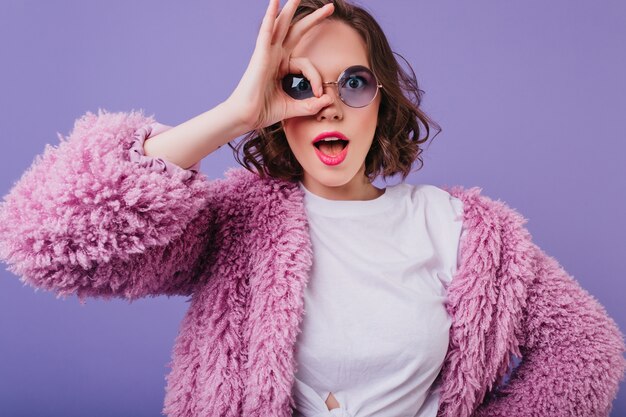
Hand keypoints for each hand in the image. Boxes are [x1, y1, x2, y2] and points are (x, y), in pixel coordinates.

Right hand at [226, 0, 334, 131]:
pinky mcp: (260, 55)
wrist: (246, 117)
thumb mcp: (293, 107)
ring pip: (281, 24)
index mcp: (282, 66)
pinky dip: (270, 16)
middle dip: (314, 19)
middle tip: (330, 8)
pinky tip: (275, 2)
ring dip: (290, 8)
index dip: (317, 78)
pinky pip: (266, 32)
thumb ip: (311, 105)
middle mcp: (275, 56)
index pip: (307, 63)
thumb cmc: (263, 111)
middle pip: (296, 30)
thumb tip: (327, 100)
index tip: (320, 94)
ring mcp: (267, 53)